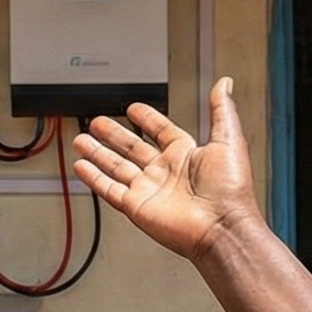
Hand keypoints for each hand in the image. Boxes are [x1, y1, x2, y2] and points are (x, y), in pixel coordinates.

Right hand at [72, 78, 261, 260]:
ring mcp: (149, 189)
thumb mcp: (229, 140)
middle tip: (97, 122)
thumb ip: (221, 110)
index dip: (148, 119)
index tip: (134, 108)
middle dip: (114, 135)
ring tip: (81, 140)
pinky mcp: (137, 206)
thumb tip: (224, 84)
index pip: (161, 131)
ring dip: (98, 153)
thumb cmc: (231, 190)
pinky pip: (110, 190)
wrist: (222, 227)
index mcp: (186, 154)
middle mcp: (165, 172)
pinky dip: (94, 179)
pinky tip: (82, 167)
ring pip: (116, 167)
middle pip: (132, 148)